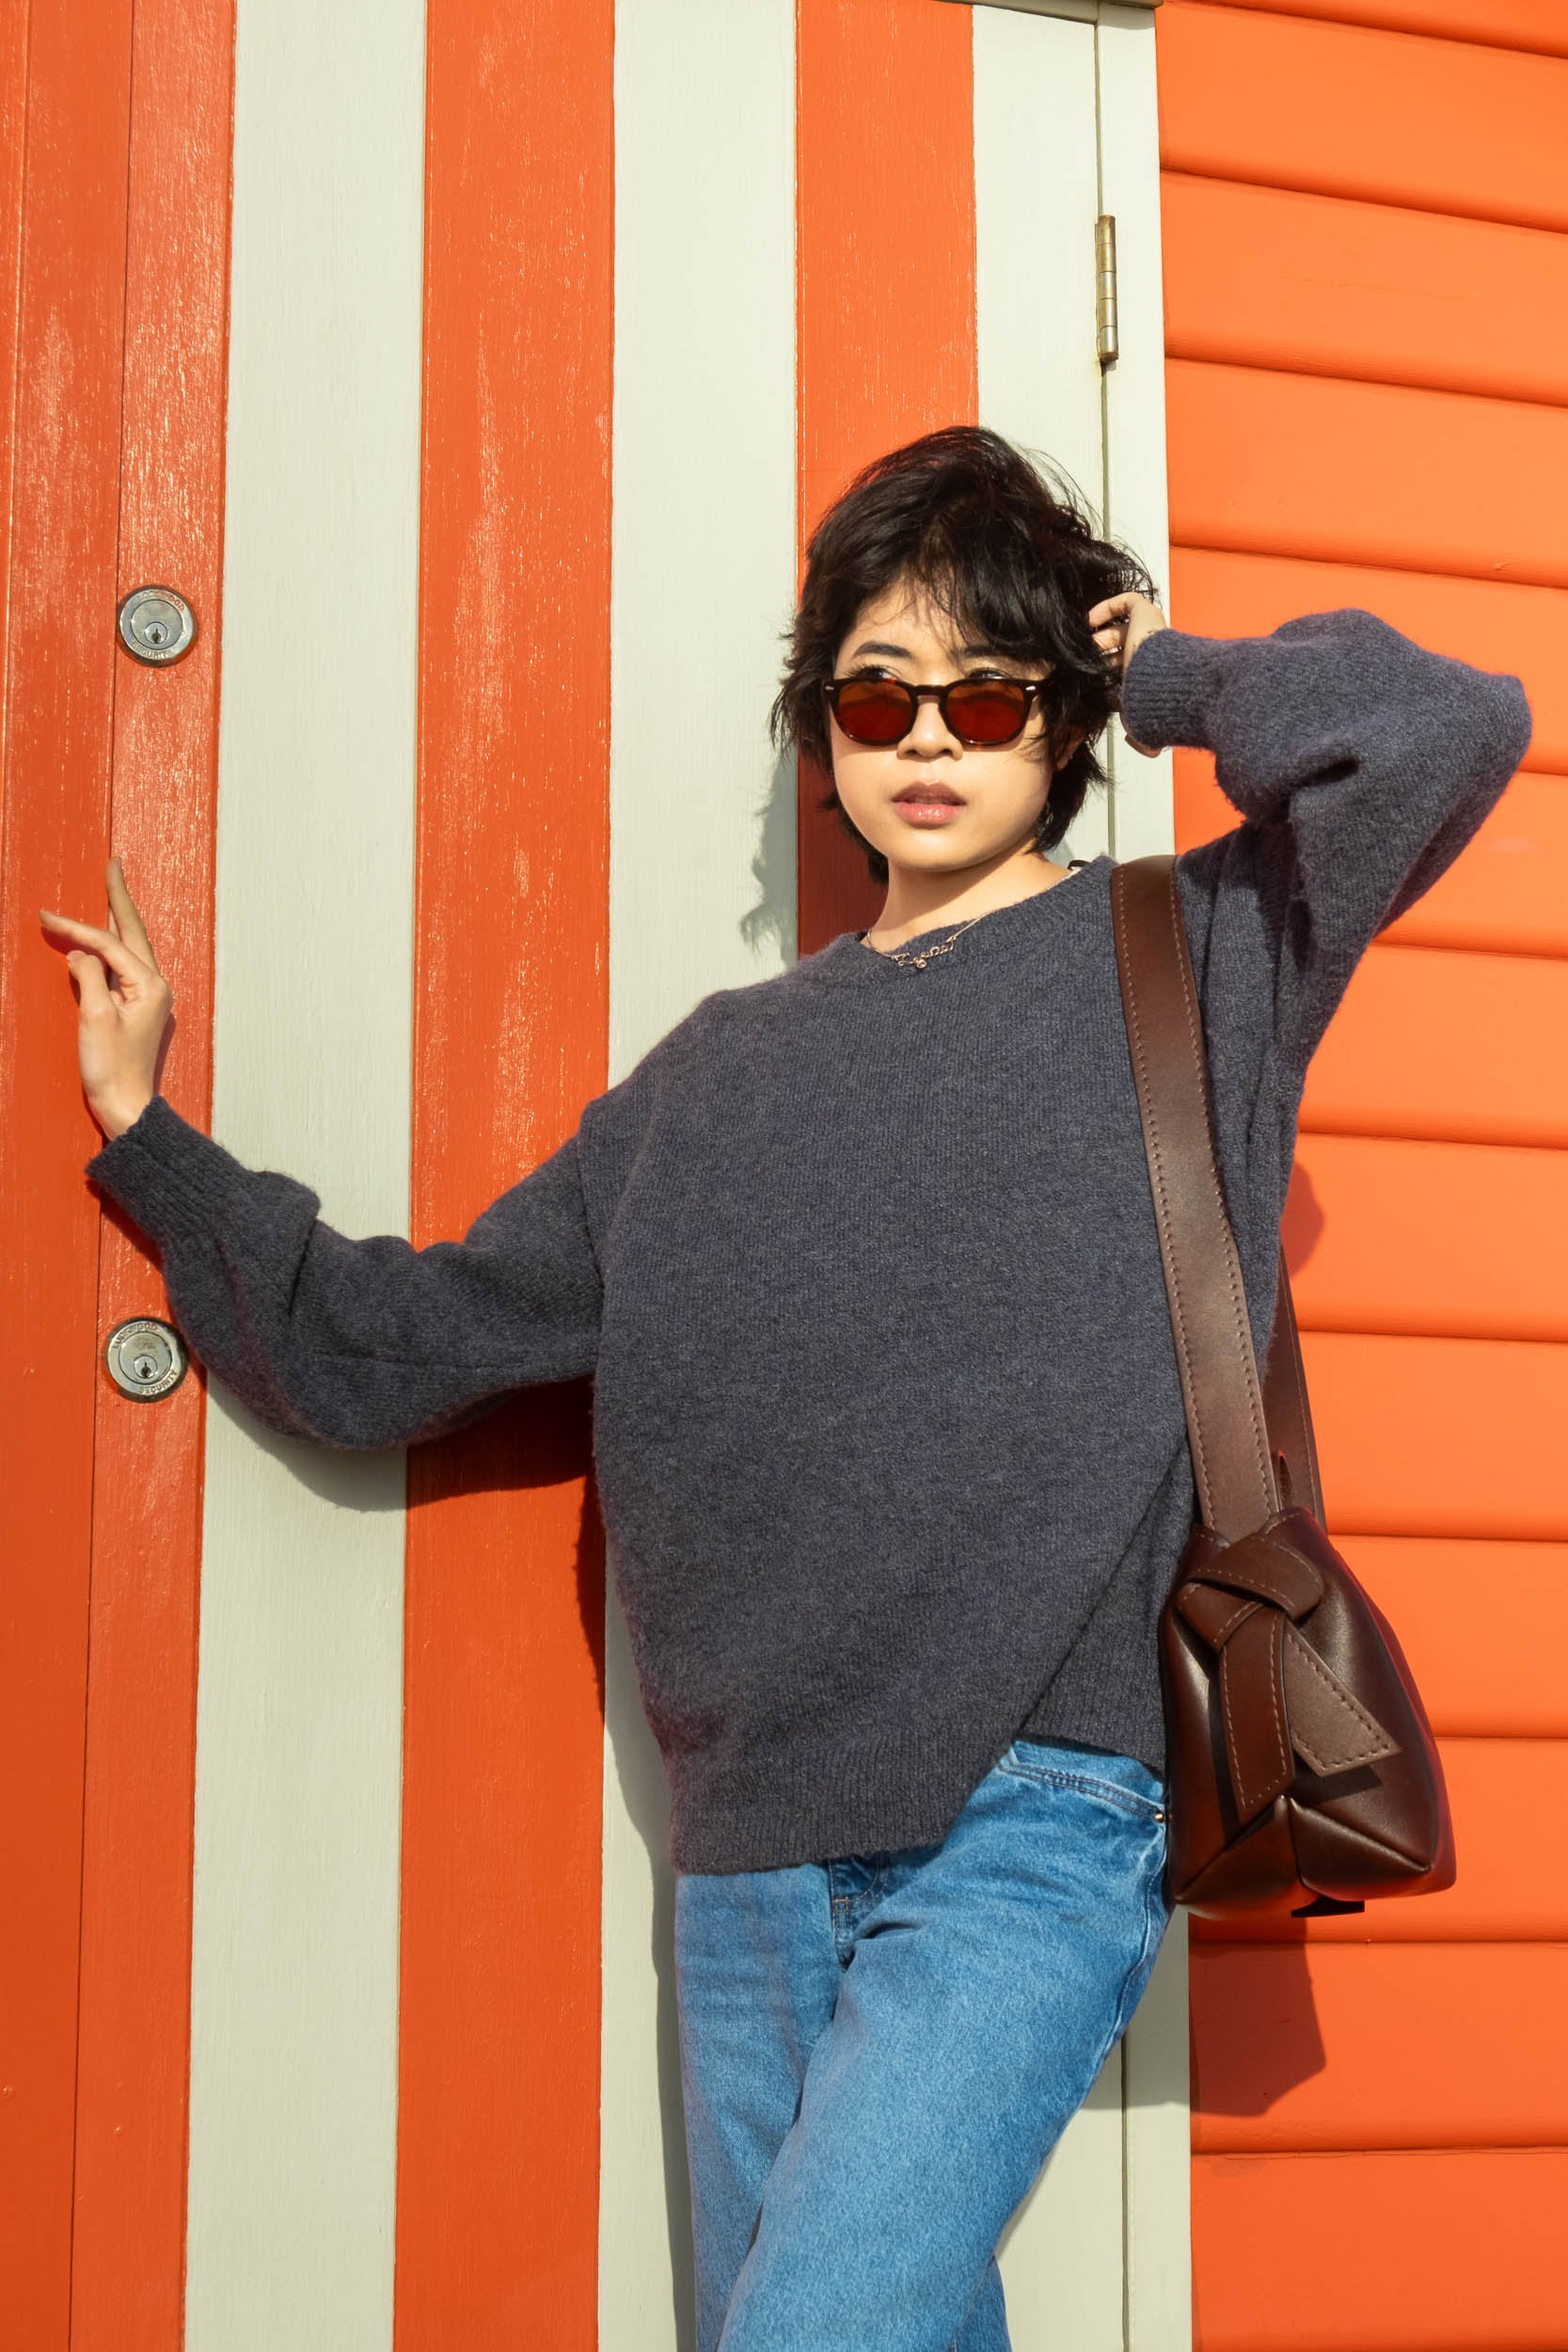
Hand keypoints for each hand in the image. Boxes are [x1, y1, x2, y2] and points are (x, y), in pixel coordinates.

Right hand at [38, 856, 173, 1138]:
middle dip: (119, 897)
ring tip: (112, 888)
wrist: (126, 1106)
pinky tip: (107, 936)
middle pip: (133, 931)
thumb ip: (89, 978)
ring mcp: (149, 996)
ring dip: (118, 917)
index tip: (45, 916)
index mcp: (149, 985)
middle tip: (113, 863)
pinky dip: (112, 944)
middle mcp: (155, 985)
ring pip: (131, 945)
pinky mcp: (138, 1007)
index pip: (108, 944)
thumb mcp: (95, 1019)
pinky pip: (124, 964)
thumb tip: (82, 954)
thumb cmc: (112, 1069)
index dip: (76, 928)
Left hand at [1087, 591, 1167, 757]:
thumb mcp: (1144, 725)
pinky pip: (1126, 601)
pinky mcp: (1147, 612)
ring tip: (1080, 643)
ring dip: (1100, 634)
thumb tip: (1133, 742)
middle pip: (1121, 648)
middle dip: (1098, 653)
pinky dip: (1106, 607)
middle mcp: (1151, 651)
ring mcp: (1150, 630)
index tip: (1088, 679)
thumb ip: (1140, 737)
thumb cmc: (1155, 702)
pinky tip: (1090, 620)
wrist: (1164, 681)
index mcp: (1150, 675)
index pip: (1127, 670)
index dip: (1106, 672)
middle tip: (1080, 661)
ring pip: (1121, 627)